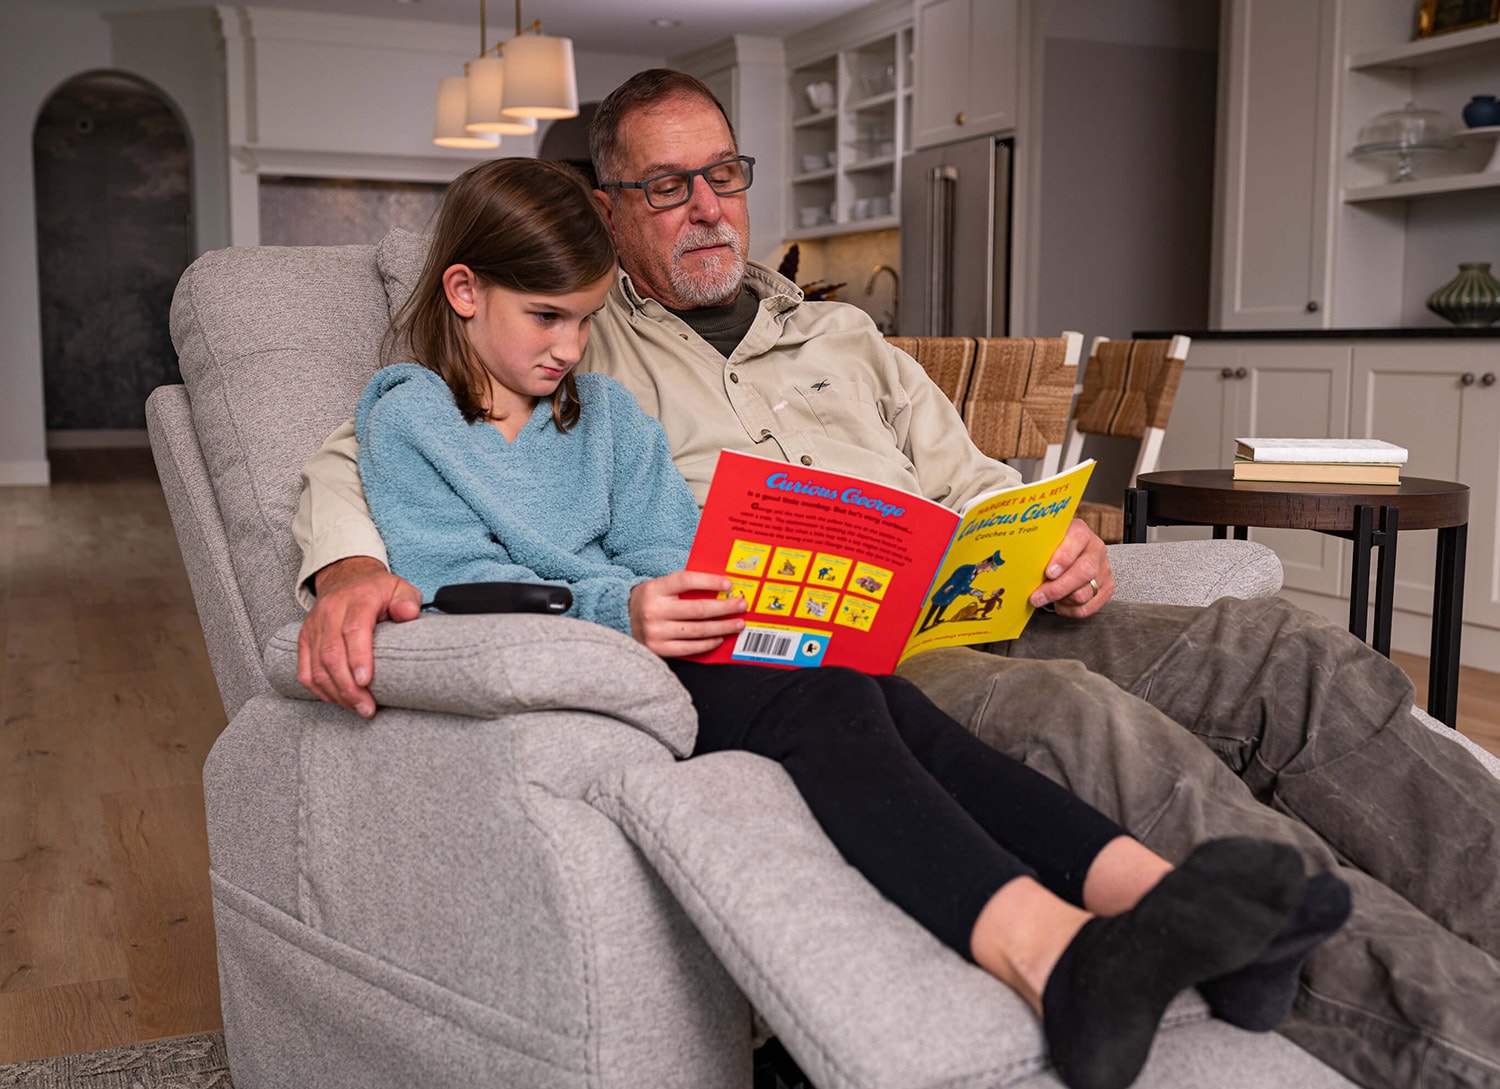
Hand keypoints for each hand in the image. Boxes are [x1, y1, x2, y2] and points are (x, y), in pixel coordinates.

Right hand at [297, 556, 422, 716]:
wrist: (345, 577)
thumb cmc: (377, 589)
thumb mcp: (399, 587)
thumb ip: (406, 600)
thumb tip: (408, 614)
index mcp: (357, 599)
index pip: (353, 630)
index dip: (358, 658)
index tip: (366, 682)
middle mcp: (330, 612)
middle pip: (332, 654)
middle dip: (349, 687)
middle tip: (367, 708)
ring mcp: (314, 626)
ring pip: (316, 667)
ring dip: (336, 693)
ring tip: (358, 708)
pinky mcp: (304, 639)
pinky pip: (304, 671)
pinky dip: (319, 690)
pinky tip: (338, 700)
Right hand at [629, 570, 747, 657]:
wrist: (623, 621)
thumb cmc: (651, 601)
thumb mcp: (661, 587)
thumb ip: (684, 586)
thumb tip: (721, 588)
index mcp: (655, 589)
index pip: (686, 580)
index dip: (709, 582)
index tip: (729, 585)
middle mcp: (654, 610)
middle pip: (698, 609)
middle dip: (725, 608)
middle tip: (741, 605)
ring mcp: (656, 632)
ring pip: (698, 630)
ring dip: (722, 627)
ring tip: (737, 623)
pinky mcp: (658, 649)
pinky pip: (690, 647)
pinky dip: (708, 643)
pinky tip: (719, 637)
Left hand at [1028, 519, 1112, 617]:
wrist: (1068, 554)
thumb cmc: (1052, 548)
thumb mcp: (1045, 542)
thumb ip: (1037, 548)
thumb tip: (1021, 565)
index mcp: (1080, 531)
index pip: (1077, 540)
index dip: (1063, 558)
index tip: (1048, 572)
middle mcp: (1096, 549)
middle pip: (1084, 572)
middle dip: (1057, 588)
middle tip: (1037, 596)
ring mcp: (1103, 569)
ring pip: (1085, 593)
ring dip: (1061, 600)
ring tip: (1046, 597)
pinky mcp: (1107, 587)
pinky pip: (1088, 607)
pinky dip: (1070, 609)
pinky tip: (1060, 603)